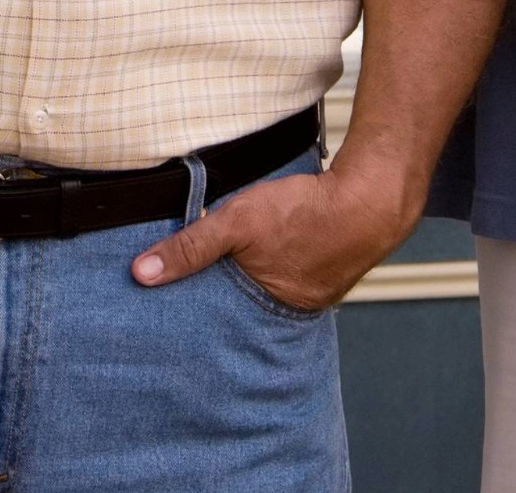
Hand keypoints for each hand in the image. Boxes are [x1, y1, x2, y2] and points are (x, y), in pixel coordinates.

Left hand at [129, 159, 416, 312]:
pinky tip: (273, 248)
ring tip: (232, 267)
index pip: (221, 319)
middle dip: (221, 298)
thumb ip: (191, 246)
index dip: (197, 310)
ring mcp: (315, 289)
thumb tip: (142, 274)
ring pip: (269, 288)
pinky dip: (278, 263)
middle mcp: (293, 309)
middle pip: (244, 307)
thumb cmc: (307, 211)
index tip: (170, 309)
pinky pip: (293, 271)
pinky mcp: (328, 267)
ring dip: (252, 278)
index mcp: (268, 309)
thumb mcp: (237, 223)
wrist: (373, 195)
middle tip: (194, 288)